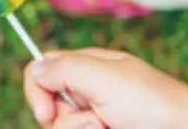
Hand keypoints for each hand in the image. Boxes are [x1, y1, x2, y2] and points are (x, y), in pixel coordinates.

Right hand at [24, 49, 187, 128]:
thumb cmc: (153, 103)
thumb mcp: (103, 77)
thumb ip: (63, 68)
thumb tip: (34, 69)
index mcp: (85, 67)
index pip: (40, 71)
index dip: (36, 92)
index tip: (46, 113)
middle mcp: (88, 92)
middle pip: (49, 108)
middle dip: (68, 121)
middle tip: (97, 121)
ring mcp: (98, 117)